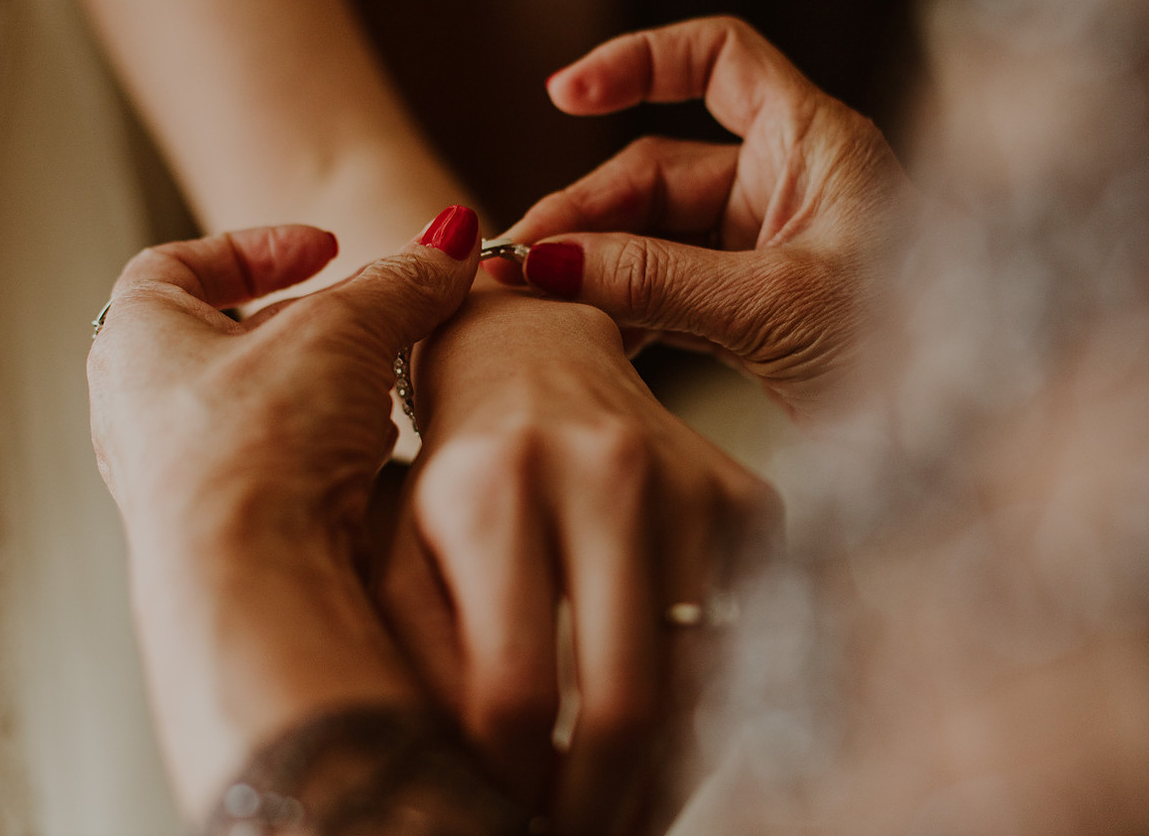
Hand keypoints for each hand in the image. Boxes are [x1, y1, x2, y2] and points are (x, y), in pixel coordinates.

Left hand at [86, 208, 479, 816]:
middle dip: (311, 327)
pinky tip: (371, 463)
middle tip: (370, 323)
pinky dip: (329, 455)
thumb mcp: (344, 329)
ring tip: (377, 396)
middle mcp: (141, 411)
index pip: (177, 264)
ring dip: (328, 394)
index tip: (327, 250)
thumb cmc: (256, 451)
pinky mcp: (226, 533)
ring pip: (263, 410)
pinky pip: (281, 471)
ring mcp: (179, 478)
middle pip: (230, 339)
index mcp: (136, 339)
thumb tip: (446, 248)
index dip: (257, 247)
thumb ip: (400, 280)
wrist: (251, 588)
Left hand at [376, 285, 778, 835]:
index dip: (512, 782)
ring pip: (699, 683)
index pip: (513, 688)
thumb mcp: (400, 551)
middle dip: (599, 806)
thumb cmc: (454, 472)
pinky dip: (709, 712)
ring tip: (618, 808)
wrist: (536, 359)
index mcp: (493, 489)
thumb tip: (466, 782)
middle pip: (624, 698)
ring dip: (661, 777)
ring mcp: (689, 481)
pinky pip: (748, 641)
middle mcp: (602, 473)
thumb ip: (419, 660)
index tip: (504, 817)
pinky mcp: (748, 495)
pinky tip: (664, 735)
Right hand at [500, 16, 908, 420]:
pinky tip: (584, 337)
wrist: (959, 442)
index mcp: (815, 144)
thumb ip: (655, 280)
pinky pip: (672, 288)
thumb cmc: (910, 354)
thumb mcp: (772, 308)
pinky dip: (627, 308)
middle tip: (519, 263)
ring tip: (533, 305)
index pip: (719, 57)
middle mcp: (790, 182)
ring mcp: (770, 245)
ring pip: (657, 235)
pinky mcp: (757, 304)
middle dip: (587, 213)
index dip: (638, 61)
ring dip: (597, 266)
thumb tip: (546, 262)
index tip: (563, 94)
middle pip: (661, 168)